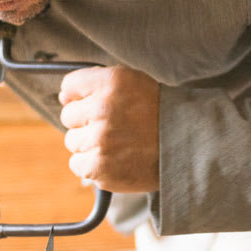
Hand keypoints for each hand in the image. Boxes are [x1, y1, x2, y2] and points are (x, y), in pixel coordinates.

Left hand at [58, 66, 159, 192]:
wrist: (187, 147)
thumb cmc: (158, 113)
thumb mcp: (133, 83)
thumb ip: (97, 83)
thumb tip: (63, 97)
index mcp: (112, 82)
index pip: (69, 86)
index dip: (81, 96)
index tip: (96, 104)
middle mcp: (103, 109)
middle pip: (68, 116)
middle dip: (87, 121)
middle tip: (115, 126)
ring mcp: (101, 140)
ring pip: (72, 141)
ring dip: (90, 144)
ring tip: (118, 144)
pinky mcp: (100, 168)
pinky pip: (77, 164)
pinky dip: (92, 165)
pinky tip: (114, 159)